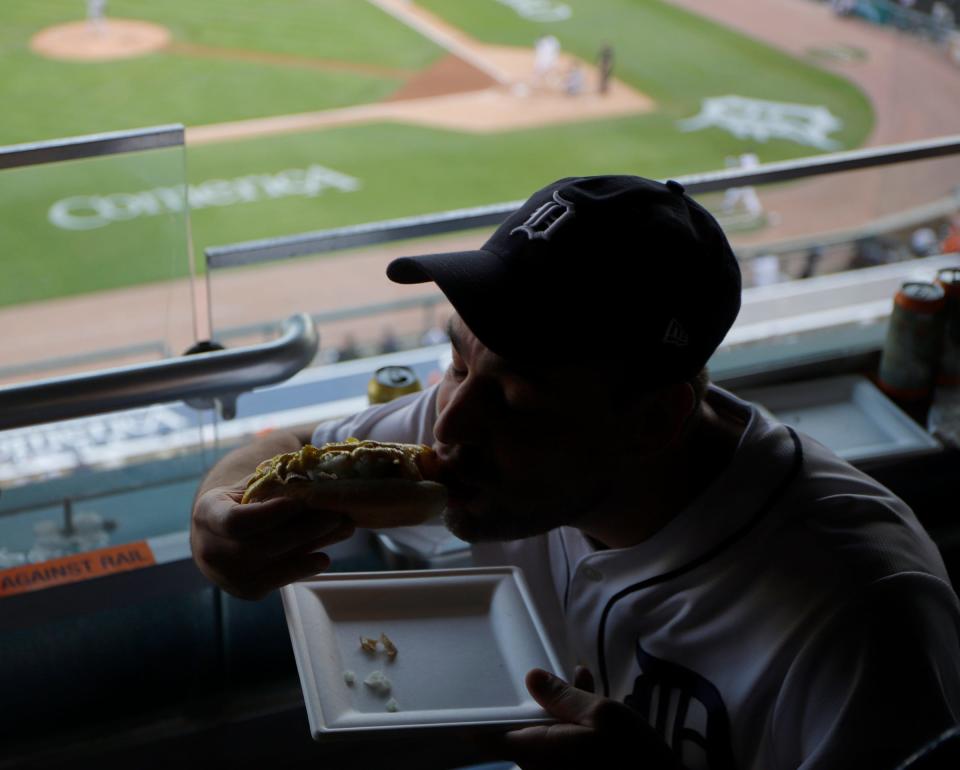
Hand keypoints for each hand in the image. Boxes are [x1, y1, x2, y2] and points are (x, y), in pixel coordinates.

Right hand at [190, 482, 354, 599]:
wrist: (214, 542)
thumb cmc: (237, 506)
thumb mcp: (243, 488)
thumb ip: (272, 481)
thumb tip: (313, 468)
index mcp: (208, 514)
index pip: (237, 520)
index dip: (270, 513)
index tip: (302, 501)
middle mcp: (212, 550)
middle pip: (263, 544)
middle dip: (305, 529)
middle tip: (337, 514)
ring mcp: (229, 575)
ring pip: (275, 562)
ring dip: (312, 545)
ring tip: (343, 529)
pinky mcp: (247, 590)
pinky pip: (278, 580)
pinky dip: (303, 568)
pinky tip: (323, 558)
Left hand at [492, 667, 678, 769]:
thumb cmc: (636, 760)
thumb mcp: (604, 714)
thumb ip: (564, 696)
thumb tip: (533, 679)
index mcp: (540, 751)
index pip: (493, 738)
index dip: (486, 720)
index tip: (482, 705)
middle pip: (525, 734)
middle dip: (545, 707)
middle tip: (567, 684)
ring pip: (548, 740)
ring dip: (564, 716)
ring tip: (588, 691)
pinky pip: (564, 754)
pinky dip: (575, 733)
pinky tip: (595, 711)